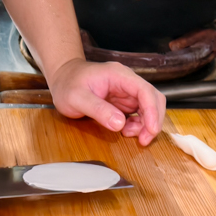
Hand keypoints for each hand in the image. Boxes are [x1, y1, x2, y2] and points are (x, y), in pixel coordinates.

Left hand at [47, 59, 165, 144]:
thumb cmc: (67, 84)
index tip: (151, 130)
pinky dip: (138, 125)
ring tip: (127, 134)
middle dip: (153, 120)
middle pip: (153, 98)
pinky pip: (139, 113)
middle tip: (144, 140)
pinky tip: (125, 131)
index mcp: (118, 75)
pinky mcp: (124, 101)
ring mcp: (126, 91)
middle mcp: (126, 81)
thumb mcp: (76, 98)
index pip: (144, 90)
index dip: (152, 111)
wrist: (63, 79)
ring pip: (148, 107)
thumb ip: (98, 109)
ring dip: (145, 124)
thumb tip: (120, 123)